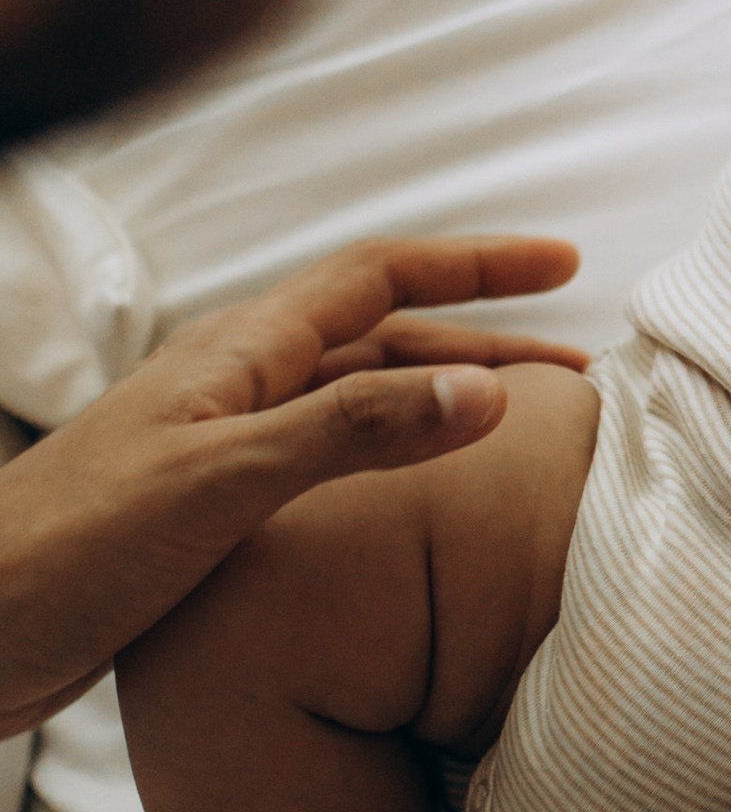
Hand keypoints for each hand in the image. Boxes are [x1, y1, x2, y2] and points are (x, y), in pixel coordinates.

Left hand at [0, 237, 584, 732]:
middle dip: (482, 344)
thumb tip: (485, 391)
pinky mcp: (208, 515)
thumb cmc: (73, 550)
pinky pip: (329, 469)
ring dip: (441, 406)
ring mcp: (220, 450)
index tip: (564, 261)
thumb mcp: (224, 483)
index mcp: (240, 357)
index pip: (381, 277)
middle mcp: (236, 388)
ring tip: (521, 435)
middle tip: (576, 374)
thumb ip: (352, 431)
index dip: (477, 265)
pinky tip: (418, 512)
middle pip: (382, 339)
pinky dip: (395, 469)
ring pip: (358, 405)